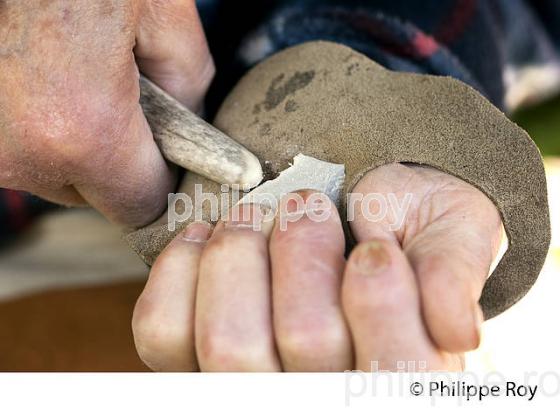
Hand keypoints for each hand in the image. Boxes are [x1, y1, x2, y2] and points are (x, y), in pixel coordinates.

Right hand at [0, 0, 213, 226]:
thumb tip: (186, 137)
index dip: (161, 181)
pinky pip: (21, 149)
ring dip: (75, 144)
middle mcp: (23, 152)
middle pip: (95, 195)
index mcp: (84, 132)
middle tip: (122, 105)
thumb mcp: (170, 23)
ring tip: (81, 86)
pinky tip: (50, 86)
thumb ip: (189, 98)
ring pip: (52, 174)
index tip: (166, 160)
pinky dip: (40, 128)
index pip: (140, 205)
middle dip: (117, 162)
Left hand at [131, 163, 502, 370]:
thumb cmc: (403, 229)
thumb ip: (453, 274)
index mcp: (403, 379)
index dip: (379, 289)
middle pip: (304, 342)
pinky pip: (163, 332)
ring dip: (239, 255)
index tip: (373, 244)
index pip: (393, 363)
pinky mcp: (191, 365)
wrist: (347, 222)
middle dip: (302, 251)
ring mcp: (250, 387)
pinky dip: (181, 269)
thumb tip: (455, 331)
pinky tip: (207, 238)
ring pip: (228, 343)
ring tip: (256, 216)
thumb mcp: (452, 235)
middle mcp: (323, 396)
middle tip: (306, 207)